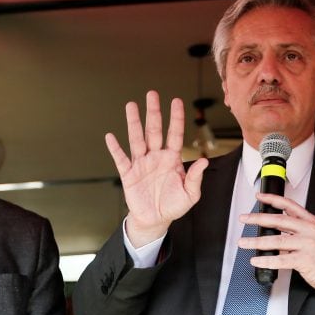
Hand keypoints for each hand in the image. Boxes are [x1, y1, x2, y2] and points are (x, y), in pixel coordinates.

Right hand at [106, 91, 207, 246]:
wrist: (155, 220)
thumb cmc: (173, 206)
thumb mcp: (190, 195)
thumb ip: (195, 178)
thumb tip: (203, 161)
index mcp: (172, 159)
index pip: (174, 134)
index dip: (176, 118)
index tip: (176, 101)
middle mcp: (156, 157)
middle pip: (154, 130)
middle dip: (153, 112)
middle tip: (151, 94)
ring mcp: (141, 164)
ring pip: (137, 139)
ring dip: (133, 123)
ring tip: (131, 105)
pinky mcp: (129, 174)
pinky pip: (121, 159)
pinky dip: (116, 148)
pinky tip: (111, 137)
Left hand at [238, 192, 314, 295]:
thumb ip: (297, 229)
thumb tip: (275, 227)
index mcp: (310, 221)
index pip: (289, 205)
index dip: (272, 200)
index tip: (259, 197)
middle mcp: (308, 230)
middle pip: (278, 220)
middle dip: (258, 219)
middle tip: (244, 219)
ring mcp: (306, 244)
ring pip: (276, 240)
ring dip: (256, 241)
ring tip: (244, 242)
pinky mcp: (304, 260)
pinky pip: (280, 260)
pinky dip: (266, 260)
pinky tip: (256, 260)